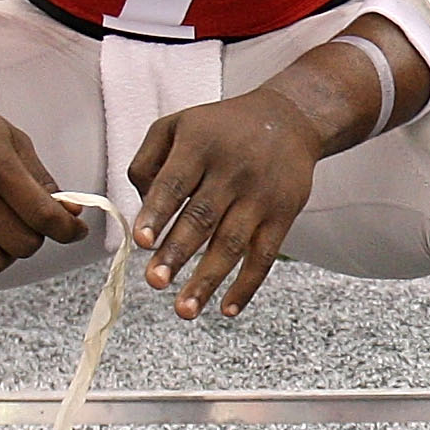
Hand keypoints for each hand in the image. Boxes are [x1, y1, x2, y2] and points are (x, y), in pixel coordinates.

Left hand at [126, 90, 330, 319]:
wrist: (290, 119)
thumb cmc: (223, 128)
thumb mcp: (178, 124)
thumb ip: (147, 160)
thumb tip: (140, 207)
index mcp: (200, 145)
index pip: (175, 183)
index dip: (157, 212)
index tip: (142, 242)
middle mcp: (232, 171)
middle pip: (202, 217)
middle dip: (177, 253)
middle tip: (155, 282)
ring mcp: (260, 196)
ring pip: (231, 243)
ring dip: (207, 280)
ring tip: (184, 310)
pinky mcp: (283, 214)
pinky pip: (264, 256)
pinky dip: (247, 285)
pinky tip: (227, 309)